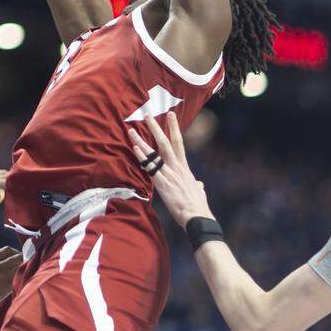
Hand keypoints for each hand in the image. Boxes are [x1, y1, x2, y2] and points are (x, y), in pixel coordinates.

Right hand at [0, 246, 21, 311]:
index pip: (7, 250)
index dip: (15, 252)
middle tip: (24, 266)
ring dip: (24, 269)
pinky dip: (22, 280)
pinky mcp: (6, 287)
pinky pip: (19, 279)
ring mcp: (2, 276)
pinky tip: (21, 283)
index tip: (17, 257)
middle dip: (23, 260)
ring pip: (21, 267)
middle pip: (17, 257)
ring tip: (24, 274)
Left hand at [128, 111, 214, 226]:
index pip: (178, 142)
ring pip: (153, 153)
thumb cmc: (198, 205)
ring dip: (141, 140)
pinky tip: (135, 148)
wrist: (197, 216)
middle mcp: (176, 166)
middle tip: (147, 114)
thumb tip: (199, 185)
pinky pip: (149, 167)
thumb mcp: (198, 191)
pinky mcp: (162, 183)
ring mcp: (168, 174)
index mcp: (184, 167)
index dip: (174, 127)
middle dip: (155, 127)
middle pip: (164, 142)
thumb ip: (197, 185)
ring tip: (131, 130)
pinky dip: (142, 157)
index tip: (170, 115)